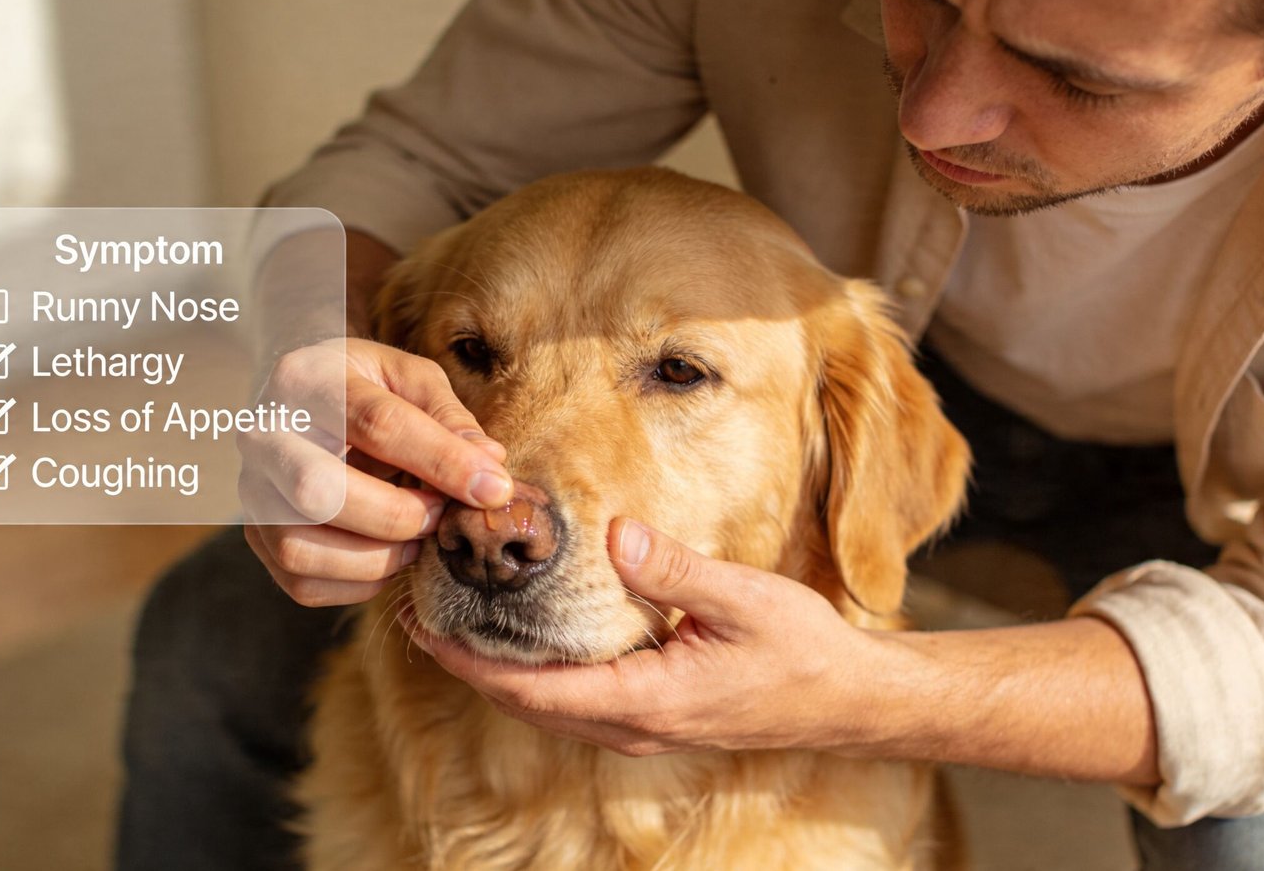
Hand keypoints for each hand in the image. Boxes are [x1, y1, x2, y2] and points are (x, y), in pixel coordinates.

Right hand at [240, 337, 513, 606]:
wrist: (301, 400)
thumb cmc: (365, 388)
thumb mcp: (409, 379)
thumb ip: (449, 417)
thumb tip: (489, 465)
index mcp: (307, 378)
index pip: (378, 424)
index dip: (443, 461)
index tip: (494, 489)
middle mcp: (263, 434)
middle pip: (319, 492)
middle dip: (396, 516)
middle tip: (439, 516)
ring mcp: (252, 489)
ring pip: (301, 548)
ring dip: (376, 558)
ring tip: (416, 540)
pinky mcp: (256, 535)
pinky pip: (303, 582)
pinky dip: (358, 583)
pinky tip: (387, 556)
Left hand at [401, 518, 876, 755]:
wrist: (846, 700)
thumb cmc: (802, 652)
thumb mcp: (746, 600)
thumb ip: (678, 570)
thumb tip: (616, 536)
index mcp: (646, 700)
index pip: (534, 690)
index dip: (471, 662)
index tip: (423, 628)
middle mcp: (632, 724)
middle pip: (526, 704)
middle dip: (467, 664)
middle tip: (418, 615)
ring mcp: (641, 726)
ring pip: (547, 707)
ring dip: (497, 671)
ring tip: (455, 624)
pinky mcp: (651, 717)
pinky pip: (574, 702)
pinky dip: (535, 675)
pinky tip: (523, 640)